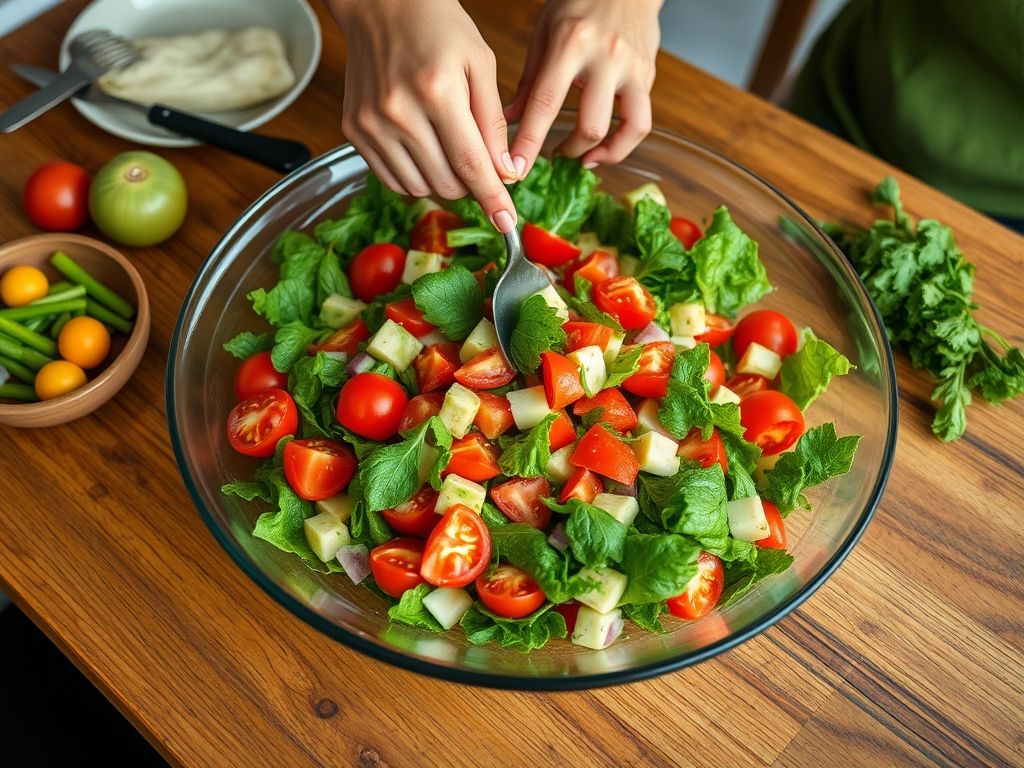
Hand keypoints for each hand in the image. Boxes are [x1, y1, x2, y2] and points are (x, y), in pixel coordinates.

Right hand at [328, 0, 518, 231]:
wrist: (380, 5)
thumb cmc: (437, 27)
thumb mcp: (480, 64)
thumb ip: (494, 123)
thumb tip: (505, 174)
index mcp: (437, 92)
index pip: (471, 165)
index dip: (492, 199)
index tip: (507, 223)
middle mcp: (398, 113)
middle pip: (446, 183)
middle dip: (471, 185)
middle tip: (479, 163)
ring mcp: (371, 124)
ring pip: (419, 187)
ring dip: (443, 182)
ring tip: (450, 150)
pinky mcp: (354, 130)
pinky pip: (392, 179)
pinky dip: (416, 177)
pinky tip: (425, 151)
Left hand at [506, 0, 661, 173]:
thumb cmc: (579, 4)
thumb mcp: (545, 33)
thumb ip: (528, 80)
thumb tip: (507, 121)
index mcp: (571, 43)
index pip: (546, 102)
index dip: (530, 141)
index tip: (516, 171)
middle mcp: (605, 57)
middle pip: (590, 125)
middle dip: (567, 151)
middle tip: (551, 156)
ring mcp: (631, 69)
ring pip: (624, 129)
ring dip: (600, 154)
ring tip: (582, 158)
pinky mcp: (647, 77)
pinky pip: (641, 124)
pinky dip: (623, 145)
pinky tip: (604, 149)